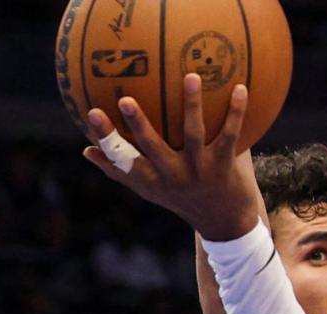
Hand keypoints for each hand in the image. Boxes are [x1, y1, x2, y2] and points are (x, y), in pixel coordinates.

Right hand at [82, 73, 264, 241]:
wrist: (225, 224)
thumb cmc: (182, 199)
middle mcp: (173, 176)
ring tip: (191, 77)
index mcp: (152, 180)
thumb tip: (86, 149)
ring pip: (193, 133)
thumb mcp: (149, 189)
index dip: (106, 138)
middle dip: (138, 124)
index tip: (91, 113)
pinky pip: (230, 134)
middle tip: (126, 99)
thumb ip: (120, 169)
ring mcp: (199, 170)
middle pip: (152, 147)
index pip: (122, 159)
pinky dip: (236, 111)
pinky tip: (241, 88)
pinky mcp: (224, 166)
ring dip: (192, 105)